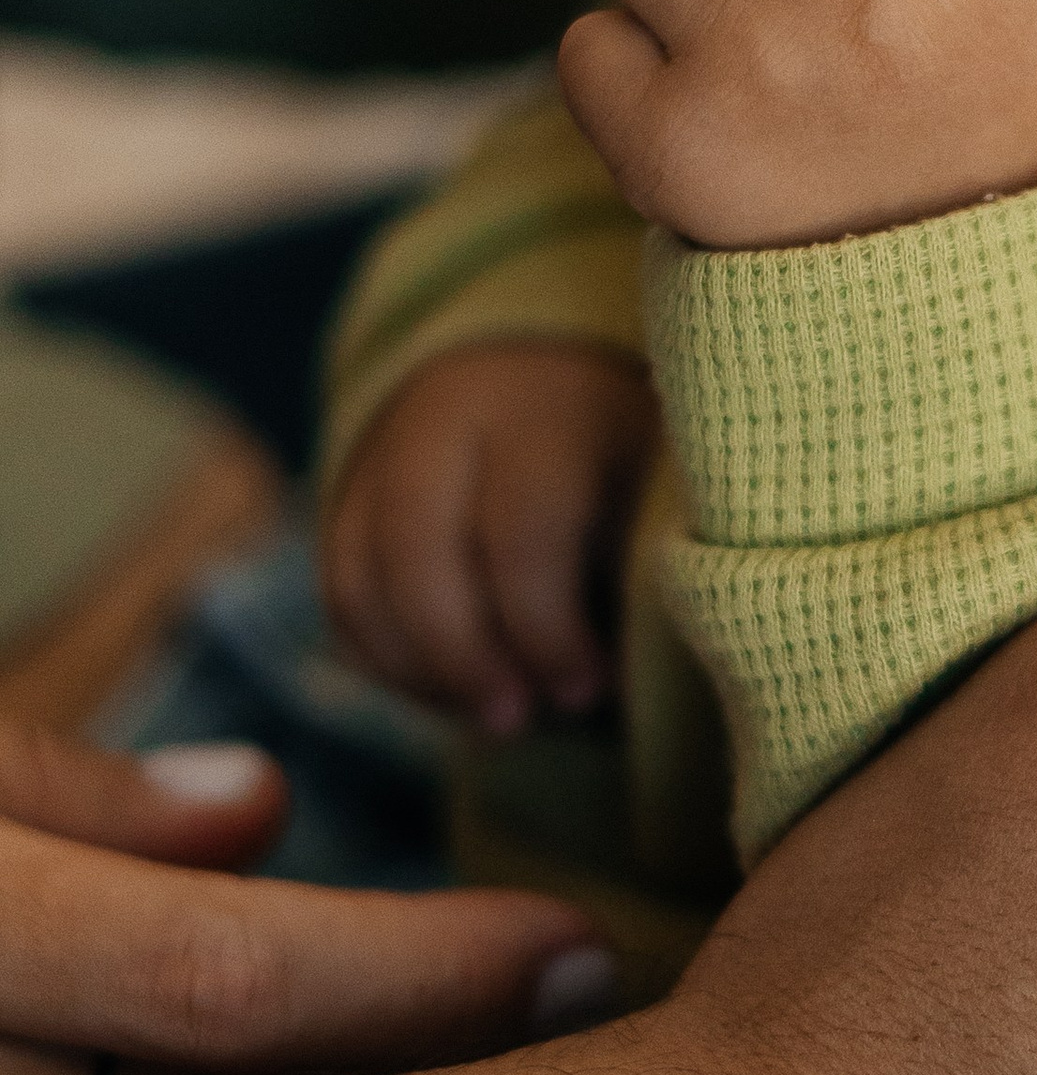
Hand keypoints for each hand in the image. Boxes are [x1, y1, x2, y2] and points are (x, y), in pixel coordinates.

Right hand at [323, 341, 660, 735]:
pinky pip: (339, 590)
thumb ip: (641, 562)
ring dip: (416, 670)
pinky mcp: (346, 491)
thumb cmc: (628, 438)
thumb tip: (621, 687)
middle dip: (464, 658)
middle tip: (518, 720)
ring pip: (361, 578)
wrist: (549, 354)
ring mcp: (382, 453)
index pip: (522, 530)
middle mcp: (446, 422)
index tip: (587, 689)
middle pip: (417, 555)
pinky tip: (446, 692)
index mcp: (544, 411)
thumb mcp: (658, 475)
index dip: (547, 629)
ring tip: (488, 715)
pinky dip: (381, 657)